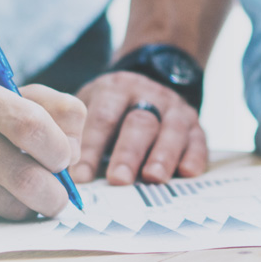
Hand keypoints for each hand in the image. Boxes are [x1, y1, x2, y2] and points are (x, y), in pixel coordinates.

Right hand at [0, 83, 85, 220]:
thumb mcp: (25, 100)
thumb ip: (64, 115)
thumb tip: (74, 158)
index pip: (33, 127)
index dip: (60, 150)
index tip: (62, 159)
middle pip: (29, 179)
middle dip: (56, 195)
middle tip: (56, 193)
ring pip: (13, 208)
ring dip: (30, 207)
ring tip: (22, 192)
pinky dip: (3, 216)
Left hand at [70, 71, 207, 185]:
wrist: (150, 81)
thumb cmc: (110, 108)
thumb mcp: (90, 104)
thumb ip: (77, 132)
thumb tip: (61, 176)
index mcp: (115, 89)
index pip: (103, 118)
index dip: (93, 148)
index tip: (81, 178)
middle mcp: (148, 96)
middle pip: (139, 123)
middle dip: (128, 153)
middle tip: (118, 180)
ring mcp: (175, 110)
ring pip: (171, 131)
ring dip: (162, 156)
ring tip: (153, 178)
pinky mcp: (196, 126)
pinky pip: (199, 140)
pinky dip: (195, 156)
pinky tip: (188, 173)